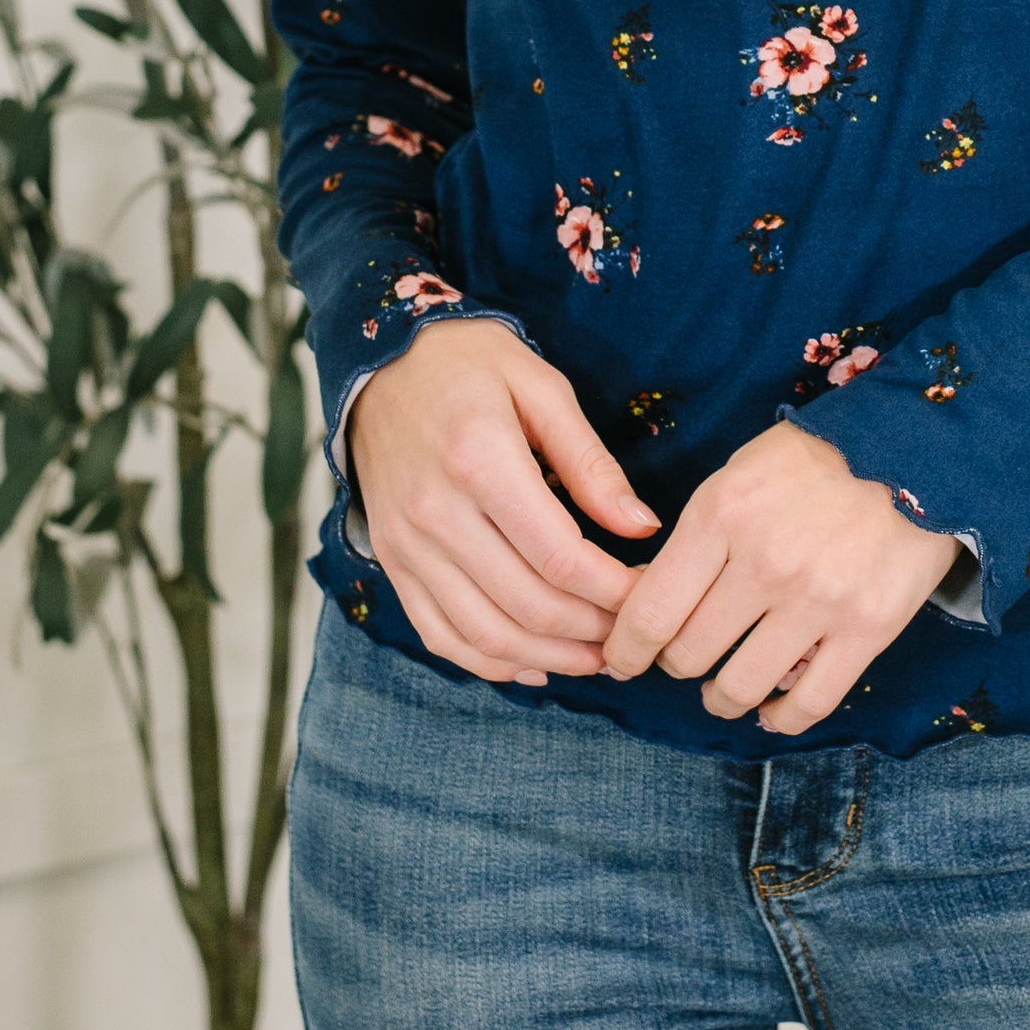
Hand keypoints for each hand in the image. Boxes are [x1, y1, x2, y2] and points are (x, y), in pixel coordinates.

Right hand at [345, 315, 655, 685]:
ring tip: (596, 658)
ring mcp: (406, 545)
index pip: (560, 556)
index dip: (614, 589)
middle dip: (593, 630)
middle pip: (528, 604)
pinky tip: (533, 665)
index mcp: (480, 462)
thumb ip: (591, 463)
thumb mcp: (542, 388)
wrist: (378, 364)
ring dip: (549, 658)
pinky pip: (440, 633)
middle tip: (633, 630)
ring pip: (485, 633)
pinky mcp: (391, 562)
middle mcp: (436, 513)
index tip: (650, 589)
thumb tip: (642, 526)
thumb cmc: (470, 364)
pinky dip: (489, 663)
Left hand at [601, 414, 966, 735]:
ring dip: (720, 698)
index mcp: (721, 515)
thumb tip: (650, 595)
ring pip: (738, 687)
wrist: (918, 448)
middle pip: (687, 655)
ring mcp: (818, 600)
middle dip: (675, 664)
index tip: (621, 659)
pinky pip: (808, 703)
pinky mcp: (867, 629)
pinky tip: (769, 709)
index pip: (650, 611)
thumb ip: (696, 533)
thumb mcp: (740, 472)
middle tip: (684, 656)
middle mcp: (764, 563)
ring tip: (722, 690)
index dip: (625, 649)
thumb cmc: (818, 459)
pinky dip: (779, 719)